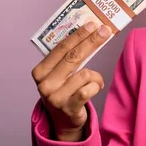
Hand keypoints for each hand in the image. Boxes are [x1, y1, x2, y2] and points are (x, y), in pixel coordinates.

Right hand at [31, 21, 110, 140]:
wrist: (63, 121)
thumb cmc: (64, 91)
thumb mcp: (60, 74)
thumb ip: (68, 57)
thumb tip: (89, 32)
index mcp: (40, 71)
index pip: (61, 48)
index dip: (78, 35)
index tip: (92, 24)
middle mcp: (45, 84)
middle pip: (73, 57)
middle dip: (91, 41)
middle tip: (105, 30)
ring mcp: (55, 97)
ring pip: (85, 74)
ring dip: (95, 76)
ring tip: (94, 81)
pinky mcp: (68, 107)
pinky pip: (89, 89)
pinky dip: (96, 86)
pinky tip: (95, 88)